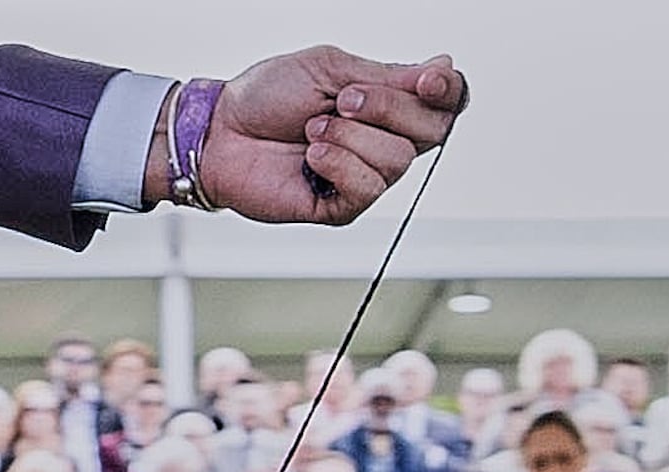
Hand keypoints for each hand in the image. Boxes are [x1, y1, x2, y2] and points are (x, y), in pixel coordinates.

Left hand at [198, 49, 468, 225]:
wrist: (220, 132)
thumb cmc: (266, 98)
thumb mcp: (331, 68)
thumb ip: (388, 75)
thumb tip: (444, 67)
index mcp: (388, 103)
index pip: (447, 102)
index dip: (448, 91)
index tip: (426, 80)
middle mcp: (384, 140)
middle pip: (432, 131)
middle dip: (387, 109)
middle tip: (340, 100)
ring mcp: (365, 175)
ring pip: (398, 161)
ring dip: (349, 137)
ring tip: (312, 130)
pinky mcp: (342, 206)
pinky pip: (368, 188)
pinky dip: (338, 164)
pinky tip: (310, 157)